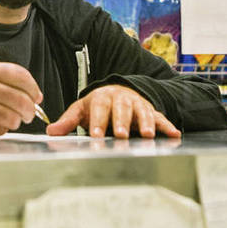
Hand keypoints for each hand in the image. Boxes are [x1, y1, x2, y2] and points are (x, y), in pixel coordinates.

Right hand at [0, 61, 42, 137]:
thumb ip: (2, 78)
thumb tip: (32, 92)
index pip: (21, 76)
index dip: (34, 88)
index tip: (37, 96)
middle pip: (22, 99)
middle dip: (30, 109)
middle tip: (30, 113)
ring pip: (14, 117)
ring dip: (16, 121)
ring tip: (9, 118)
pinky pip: (2, 129)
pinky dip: (2, 128)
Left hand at [46, 84, 179, 138]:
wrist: (118, 91)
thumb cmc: (98, 104)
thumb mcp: (81, 110)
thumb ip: (68, 122)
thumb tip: (51, 132)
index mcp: (102, 97)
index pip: (99, 109)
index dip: (97, 122)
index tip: (95, 135)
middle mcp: (121, 99)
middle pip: (122, 109)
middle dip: (122, 122)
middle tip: (121, 135)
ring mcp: (137, 104)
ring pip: (142, 112)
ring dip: (146, 123)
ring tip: (148, 136)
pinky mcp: (150, 111)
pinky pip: (160, 118)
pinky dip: (167, 126)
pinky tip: (175, 134)